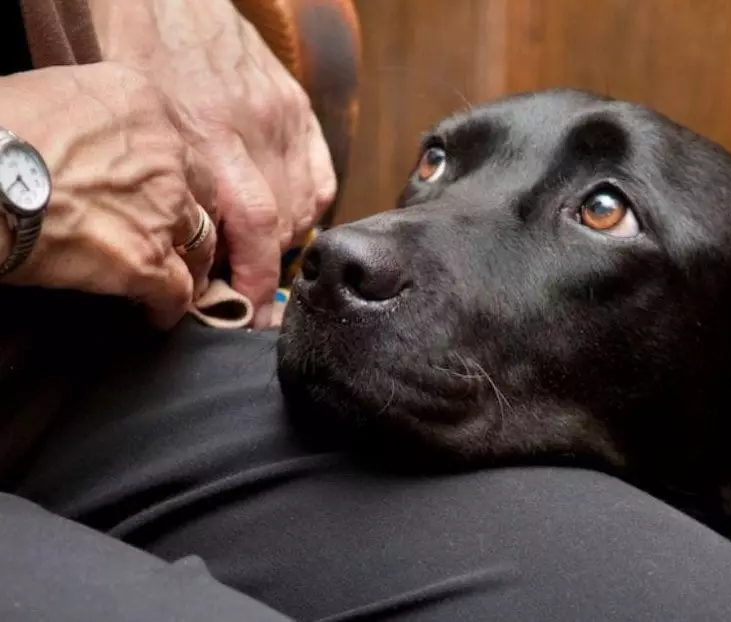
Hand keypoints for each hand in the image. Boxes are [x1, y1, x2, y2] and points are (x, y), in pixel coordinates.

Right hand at [0, 62, 216, 328]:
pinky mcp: (148, 258)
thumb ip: (91, 114)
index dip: (173, 171)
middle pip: (202, 191)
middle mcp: (167, 151)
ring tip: (179, 280)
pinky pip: (179, 292)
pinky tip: (156, 316)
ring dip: (193, 264)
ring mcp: (164, 207)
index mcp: (142, 102)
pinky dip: (169, 307)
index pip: (178, 141)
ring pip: (202, 243)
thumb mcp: (48, 93)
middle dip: (191, 216)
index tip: (160, 190)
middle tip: (176, 236)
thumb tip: (81, 137)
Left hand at [92, 0, 336, 326]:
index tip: (251, 315)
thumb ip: (175, 195)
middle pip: (280, 225)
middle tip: (243, 289)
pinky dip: (308, 211)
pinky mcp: (298, 109)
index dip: (257, 281)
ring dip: (284, 242)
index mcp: (209, 140)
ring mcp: (283, 119)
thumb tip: (192, 259)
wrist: (165, 0)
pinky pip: (321, 180)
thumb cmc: (137, 67)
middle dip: (263, 267)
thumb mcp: (141, 138)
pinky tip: (287, 219)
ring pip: (304, 208)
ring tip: (258, 253)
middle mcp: (255, 131)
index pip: (254, 229)